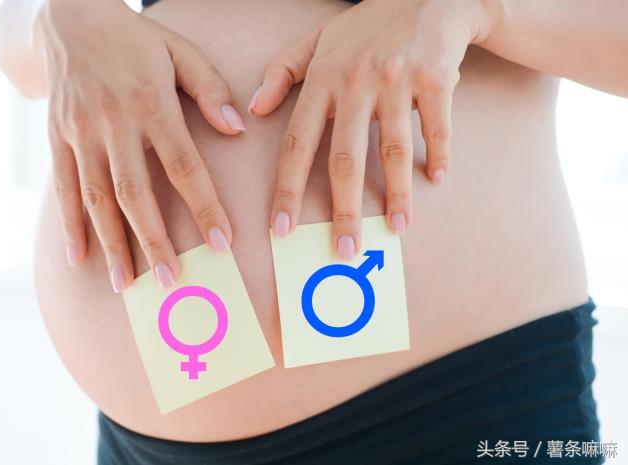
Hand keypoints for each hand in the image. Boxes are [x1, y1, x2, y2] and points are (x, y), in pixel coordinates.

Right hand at [36, 0, 244, 291]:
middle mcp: (114, 122)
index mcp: (152, 102)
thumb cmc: (137, 38)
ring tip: (127, 284)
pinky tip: (81, 257)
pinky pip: (63, 187)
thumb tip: (237, 130)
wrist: (69, 16)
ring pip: (96, 198)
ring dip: (112, 244)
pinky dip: (70, 224)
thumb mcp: (180, 51)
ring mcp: (81, 132)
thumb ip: (210, 90)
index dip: (203, 206)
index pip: (183, 164)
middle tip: (171, 280)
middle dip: (154, 240)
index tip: (221, 242)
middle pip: (135, 192)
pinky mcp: (57, 137)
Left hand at [251, 0, 491, 257]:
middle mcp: (356, 82)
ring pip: (394, 150)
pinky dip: (439, 154)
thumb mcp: (318, 40)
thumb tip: (253, 107)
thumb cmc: (368, 25)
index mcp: (323, 79)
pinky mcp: (435, 78)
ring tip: (397, 228)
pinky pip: (436, 126)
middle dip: (343, 211)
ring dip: (397, 194)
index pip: (297, 143)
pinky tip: (437, 179)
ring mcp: (396, 80)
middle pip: (345, 158)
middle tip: (344, 250)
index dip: (287, 189)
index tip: (280, 229)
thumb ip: (282, 71)